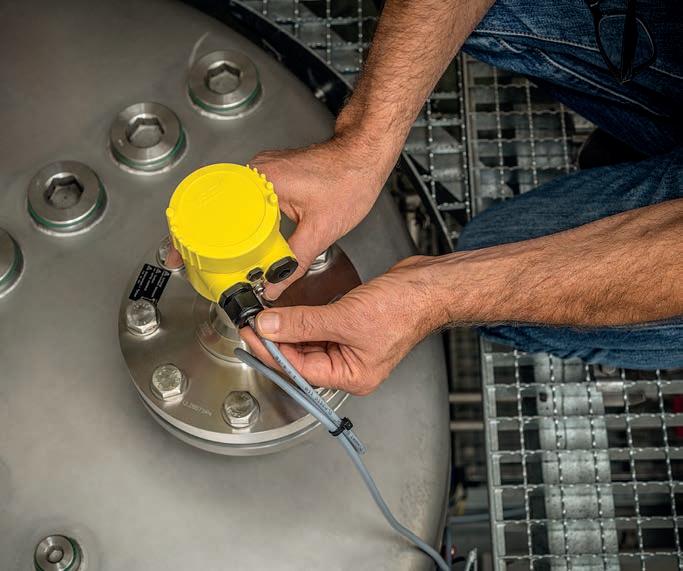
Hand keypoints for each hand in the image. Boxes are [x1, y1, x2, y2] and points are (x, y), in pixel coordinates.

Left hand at [240, 256, 445, 395]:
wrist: (427, 285)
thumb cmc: (404, 308)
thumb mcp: (345, 317)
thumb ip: (302, 323)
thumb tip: (269, 327)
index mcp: (352, 376)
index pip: (300, 370)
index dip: (271, 352)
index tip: (251, 335)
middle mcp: (349, 366)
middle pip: (301, 359)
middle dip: (275, 341)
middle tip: (252, 323)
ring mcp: (349, 346)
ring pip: (307, 343)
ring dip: (287, 329)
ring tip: (264, 317)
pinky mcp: (349, 327)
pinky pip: (318, 328)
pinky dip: (301, 320)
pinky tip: (287, 312)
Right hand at [250, 135, 389, 299]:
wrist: (365, 157)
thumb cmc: (350, 179)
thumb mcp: (320, 230)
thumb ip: (294, 262)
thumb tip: (274, 285)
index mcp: (261, 179)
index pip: (230, 220)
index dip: (234, 248)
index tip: (241, 269)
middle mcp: (257, 170)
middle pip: (235, 217)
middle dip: (245, 243)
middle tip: (253, 263)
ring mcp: (265, 170)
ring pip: (247, 211)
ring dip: (256, 232)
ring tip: (267, 247)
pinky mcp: (275, 175)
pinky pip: (259, 203)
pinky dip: (265, 221)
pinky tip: (276, 231)